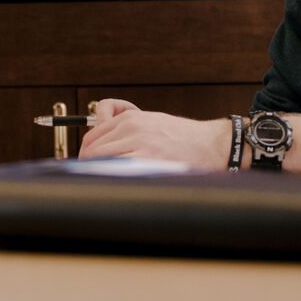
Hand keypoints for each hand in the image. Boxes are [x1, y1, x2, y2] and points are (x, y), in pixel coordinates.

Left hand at [78, 99, 230, 169]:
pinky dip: (110, 176)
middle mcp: (132, 128)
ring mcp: (139, 144)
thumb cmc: (185, 137)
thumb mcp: (152, 120)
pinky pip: (116, 169)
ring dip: (97, 171)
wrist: (214, 144)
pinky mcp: (148, 160)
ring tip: (108, 180)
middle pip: (91, 148)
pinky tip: (119, 182)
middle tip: (95, 175)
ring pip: (98, 159)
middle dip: (87, 163)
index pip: (92, 134)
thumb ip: (126, 126)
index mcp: (131, 119)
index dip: (87, 151)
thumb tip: (102, 135)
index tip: (89, 161)